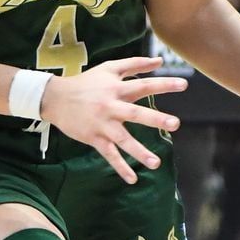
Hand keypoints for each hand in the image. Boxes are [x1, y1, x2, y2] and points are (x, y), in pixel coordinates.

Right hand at [40, 56, 185, 183]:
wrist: (55, 98)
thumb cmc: (86, 82)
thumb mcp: (108, 68)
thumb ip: (135, 64)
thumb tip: (160, 60)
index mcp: (116, 89)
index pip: (143, 85)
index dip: (163, 84)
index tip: (184, 84)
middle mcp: (111, 106)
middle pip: (136, 113)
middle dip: (155, 119)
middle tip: (175, 123)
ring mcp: (102, 124)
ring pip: (123, 139)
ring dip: (139, 152)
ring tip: (156, 163)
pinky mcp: (94, 138)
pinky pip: (109, 154)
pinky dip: (120, 167)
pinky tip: (132, 179)